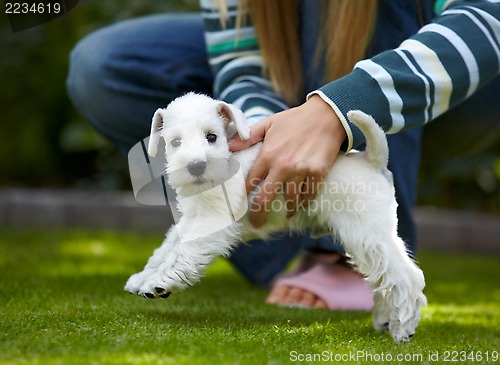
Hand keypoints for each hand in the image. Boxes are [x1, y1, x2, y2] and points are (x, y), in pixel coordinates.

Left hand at [229, 95, 346, 227]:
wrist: (326, 115)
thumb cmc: (295, 119)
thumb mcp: (269, 123)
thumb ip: (248, 136)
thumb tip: (229, 146)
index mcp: (268, 155)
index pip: (250, 182)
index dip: (243, 197)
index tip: (241, 206)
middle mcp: (282, 166)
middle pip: (265, 199)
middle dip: (258, 215)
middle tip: (256, 224)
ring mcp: (301, 171)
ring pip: (290, 201)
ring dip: (288, 210)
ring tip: (287, 214)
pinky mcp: (318, 173)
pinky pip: (309, 195)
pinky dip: (305, 201)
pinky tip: (303, 203)